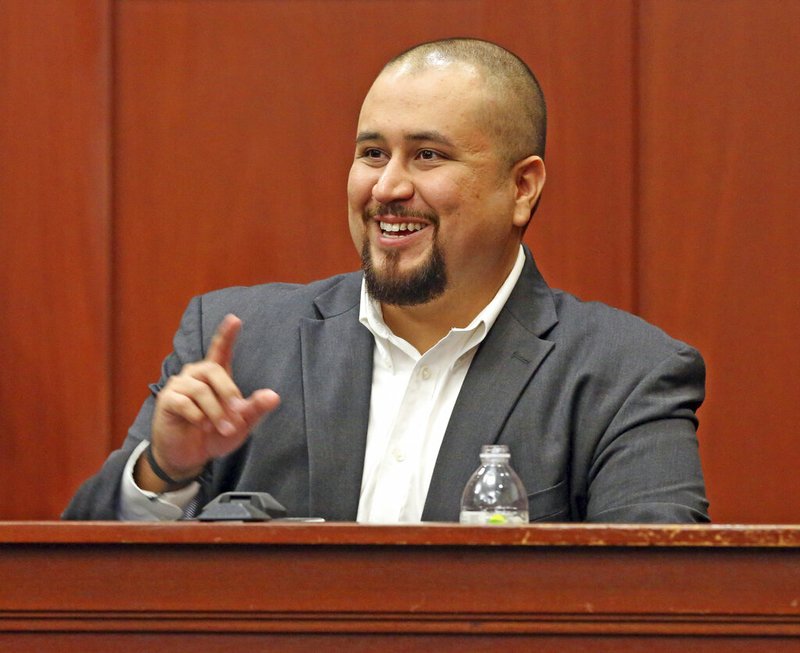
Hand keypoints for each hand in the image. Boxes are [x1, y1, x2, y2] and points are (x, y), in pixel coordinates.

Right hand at [137, 314, 279, 491]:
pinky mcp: (167, 401)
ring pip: (200, 389)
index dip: (227, 334)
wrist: (189, 457)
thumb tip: (274, 396)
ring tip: (222, 428)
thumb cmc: (215, 435)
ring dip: (215, 412)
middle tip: (237, 415)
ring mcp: (179, 386)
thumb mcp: (240, 425)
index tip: (235, 319)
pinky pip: (185, 403)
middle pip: (213, 369)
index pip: (221, 349)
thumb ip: (255, 409)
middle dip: (228, 392)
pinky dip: (198, 416)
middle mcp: (196, 375)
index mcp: (215, 375)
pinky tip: (201, 426)